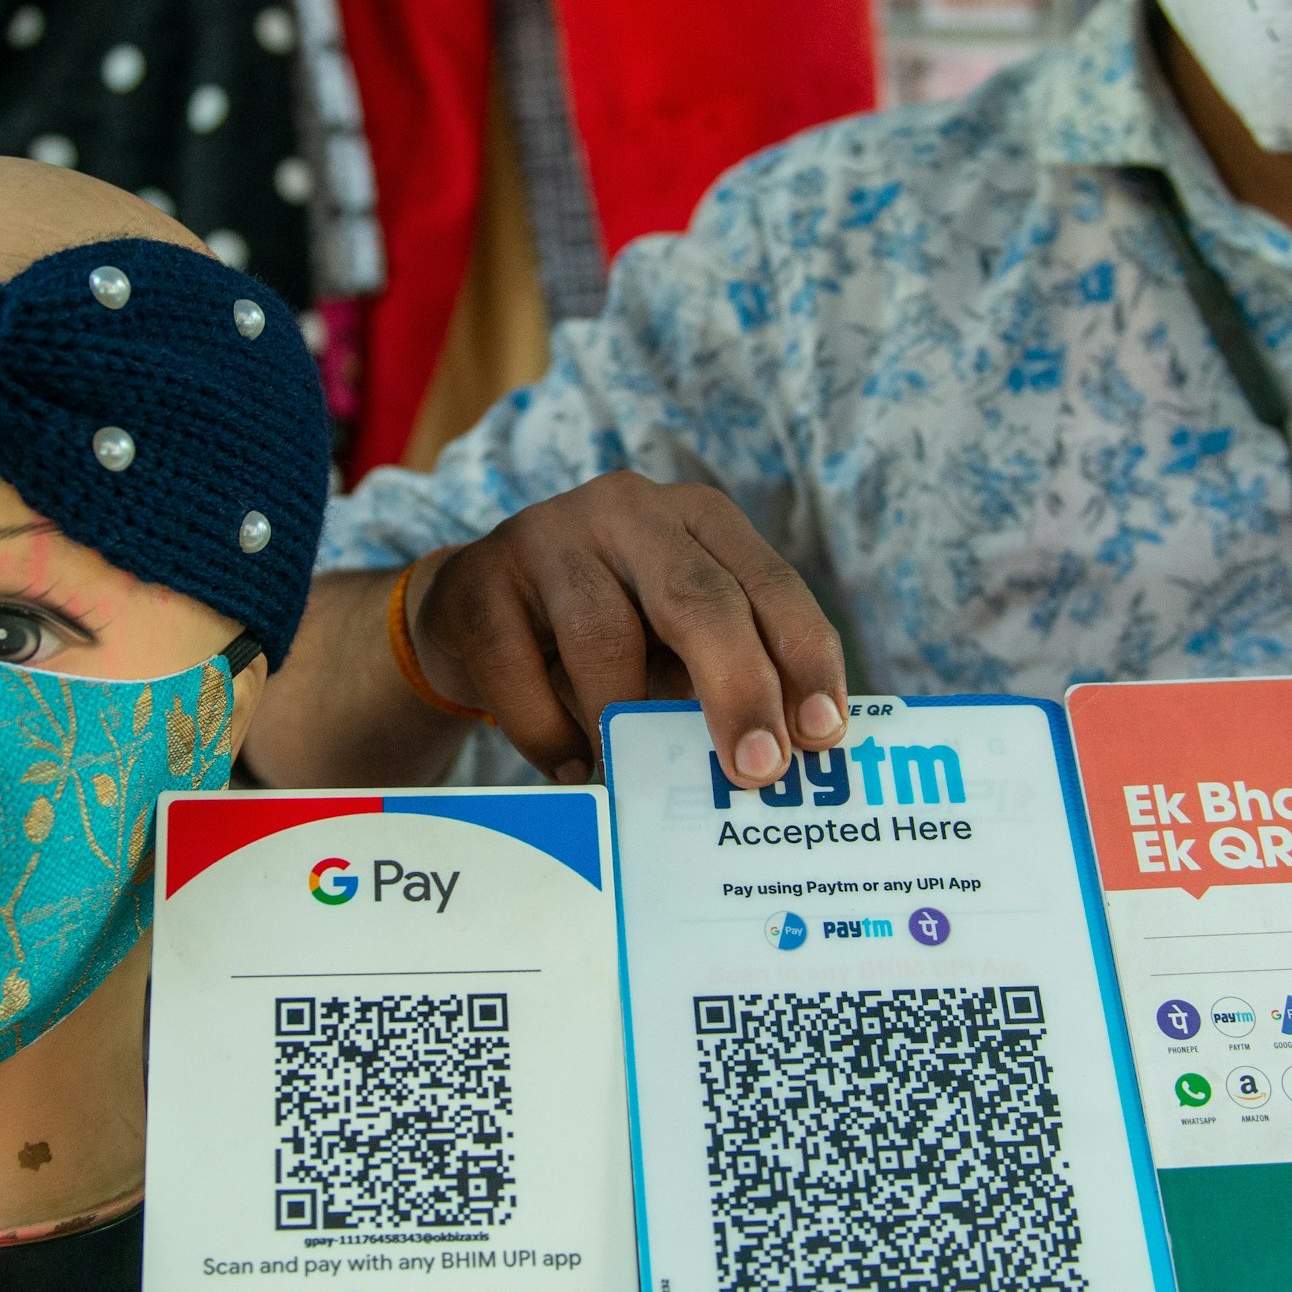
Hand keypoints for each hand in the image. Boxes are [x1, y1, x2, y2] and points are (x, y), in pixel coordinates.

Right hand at [405, 473, 849, 787]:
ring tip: (632, 781)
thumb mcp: (670, 643)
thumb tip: (783, 759)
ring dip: (623, 722)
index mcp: (699, 519)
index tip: (825, 733)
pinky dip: (550, 736)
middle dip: (738, 688)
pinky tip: (570, 770)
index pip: (770, 584)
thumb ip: (721, 679)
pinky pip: (520, 671)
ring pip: (604, 636)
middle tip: (757, 769)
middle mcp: (630, 511)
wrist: (465, 611)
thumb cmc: (599, 639)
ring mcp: (549, 535)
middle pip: (698, 598)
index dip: (804, 657)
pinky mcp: (480, 579)